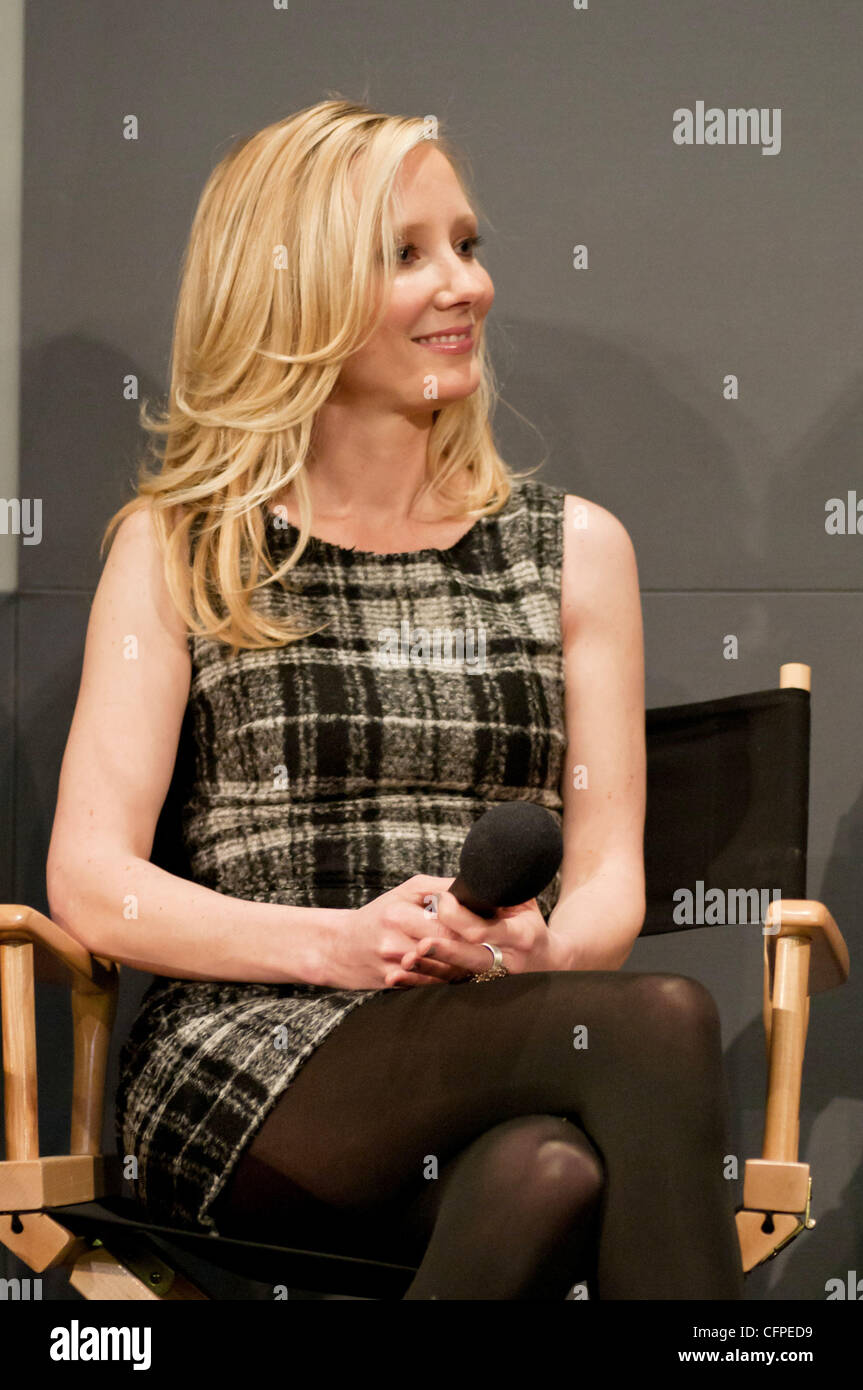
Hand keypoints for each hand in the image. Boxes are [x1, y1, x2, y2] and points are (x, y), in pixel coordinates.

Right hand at [322, 875, 500, 989]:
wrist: (340, 948)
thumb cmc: (379, 914)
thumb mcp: (406, 892)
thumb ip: (441, 888)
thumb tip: (475, 886)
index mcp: (399, 916)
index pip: (448, 923)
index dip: (475, 921)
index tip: (499, 916)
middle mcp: (396, 945)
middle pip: (449, 949)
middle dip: (475, 943)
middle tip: (498, 936)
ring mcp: (396, 970)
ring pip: (444, 971)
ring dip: (467, 963)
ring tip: (485, 952)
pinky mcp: (398, 987)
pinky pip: (433, 984)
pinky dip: (450, 976)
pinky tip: (463, 967)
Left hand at [397, 891, 569, 981]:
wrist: (549, 965)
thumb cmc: (531, 926)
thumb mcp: (525, 904)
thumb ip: (502, 891)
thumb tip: (475, 869)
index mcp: (519, 936)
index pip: (484, 929)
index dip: (459, 916)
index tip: (439, 900)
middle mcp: (508, 961)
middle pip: (469, 956)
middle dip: (442, 949)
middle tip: (417, 941)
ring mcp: (494, 981)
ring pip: (456, 977)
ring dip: (428, 969)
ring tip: (402, 961)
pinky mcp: (479, 990)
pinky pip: (448, 988)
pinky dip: (423, 983)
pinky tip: (399, 979)